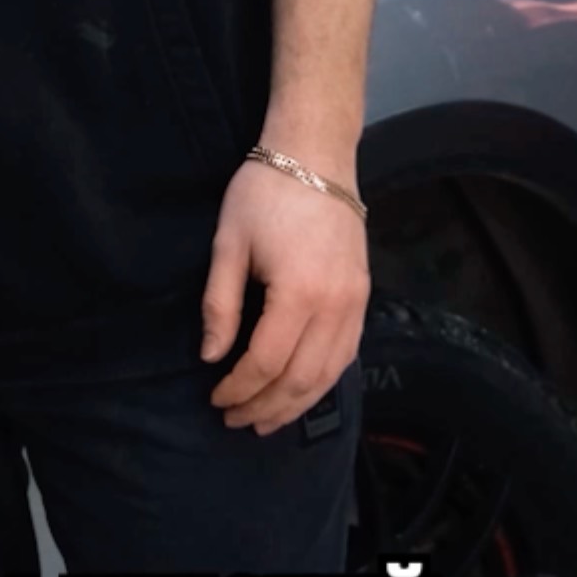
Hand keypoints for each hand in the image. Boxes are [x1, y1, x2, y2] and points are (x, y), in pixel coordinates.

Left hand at [201, 153, 368, 434]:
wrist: (315, 155)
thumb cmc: (263, 193)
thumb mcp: (228, 243)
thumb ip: (219, 304)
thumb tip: (212, 356)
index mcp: (299, 293)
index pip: (267, 362)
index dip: (239, 388)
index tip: (215, 398)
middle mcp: (335, 306)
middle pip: (301, 379)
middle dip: (265, 406)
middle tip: (235, 420)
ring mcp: (356, 304)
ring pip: (329, 374)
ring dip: (296, 404)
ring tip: (266, 420)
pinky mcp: (364, 297)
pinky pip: (346, 355)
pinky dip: (322, 382)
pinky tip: (301, 392)